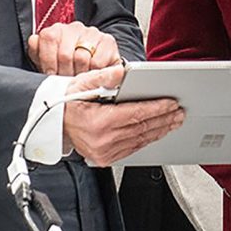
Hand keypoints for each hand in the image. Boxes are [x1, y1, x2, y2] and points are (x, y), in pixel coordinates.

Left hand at [28, 23, 118, 75]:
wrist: (96, 65)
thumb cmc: (68, 66)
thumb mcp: (47, 61)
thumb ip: (37, 52)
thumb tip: (34, 41)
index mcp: (57, 30)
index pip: (49, 38)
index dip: (48, 61)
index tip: (51, 74)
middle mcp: (74, 28)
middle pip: (64, 53)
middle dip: (63, 72)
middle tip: (65, 81)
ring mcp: (92, 33)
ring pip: (81, 58)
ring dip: (78, 74)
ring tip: (78, 78)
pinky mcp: (108, 41)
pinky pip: (97, 61)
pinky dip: (93, 72)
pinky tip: (91, 73)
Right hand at [62, 64, 182, 165]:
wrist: (52, 123)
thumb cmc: (67, 102)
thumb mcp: (83, 83)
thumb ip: (105, 76)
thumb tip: (123, 72)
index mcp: (98, 122)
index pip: (136, 114)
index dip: (157, 108)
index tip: (171, 103)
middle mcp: (103, 140)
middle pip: (142, 128)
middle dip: (164, 119)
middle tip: (179, 111)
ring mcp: (104, 152)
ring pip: (140, 140)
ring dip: (160, 129)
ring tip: (173, 120)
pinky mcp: (105, 158)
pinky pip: (133, 148)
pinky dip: (147, 139)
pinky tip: (157, 131)